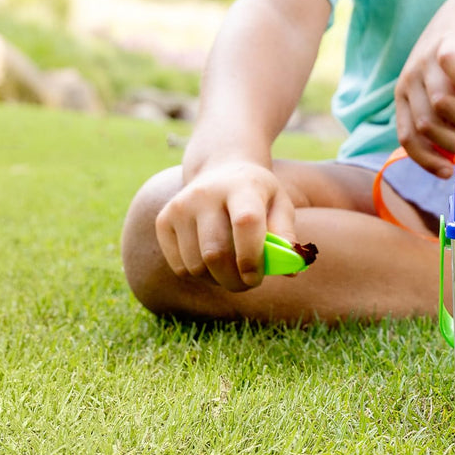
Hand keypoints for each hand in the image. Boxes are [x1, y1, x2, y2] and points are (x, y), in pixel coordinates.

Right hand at [154, 158, 297, 291]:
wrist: (221, 170)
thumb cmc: (257, 196)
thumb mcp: (280, 205)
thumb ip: (286, 236)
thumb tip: (290, 270)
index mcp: (241, 186)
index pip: (245, 224)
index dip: (251, 257)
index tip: (256, 277)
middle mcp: (205, 194)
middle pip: (216, 253)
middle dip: (235, 280)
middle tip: (248, 283)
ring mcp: (180, 206)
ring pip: (197, 266)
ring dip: (217, 280)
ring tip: (232, 272)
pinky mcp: (164, 221)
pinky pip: (180, 267)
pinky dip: (199, 275)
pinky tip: (212, 263)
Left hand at [395, 0, 454, 176]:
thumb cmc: (453, 65)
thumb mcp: (439, 92)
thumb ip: (440, 119)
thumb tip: (450, 157)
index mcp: (404, 97)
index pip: (408, 138)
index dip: (427, 159)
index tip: (449, 172)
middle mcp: (409, 81)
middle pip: (426, 126)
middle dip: (453, 142)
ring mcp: (425, 62)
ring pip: (441, 103)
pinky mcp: (446, 44)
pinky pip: (454, 70)